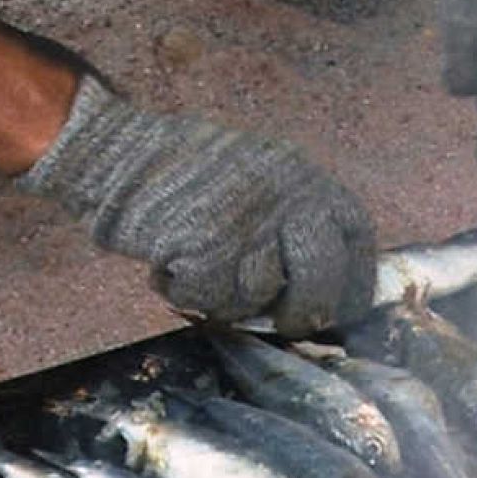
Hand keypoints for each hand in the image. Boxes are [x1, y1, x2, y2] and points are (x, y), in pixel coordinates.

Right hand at [16, 78, 375, 337]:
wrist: (120, 152)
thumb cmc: (192, 177)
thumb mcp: (266, 181)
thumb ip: (299, 223)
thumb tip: (329, 291)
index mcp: (309, 181)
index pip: (356, 243)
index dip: (352, 287)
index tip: (339, 313)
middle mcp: (289, 198)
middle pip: (320, 282)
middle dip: (303, 313)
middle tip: (285, 325)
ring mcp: (250, 222)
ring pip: (259, 296)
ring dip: (227, 298)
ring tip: (199, 268)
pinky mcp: (208, 244)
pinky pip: (211, 296)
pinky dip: (187, 292)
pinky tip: (170, 266)